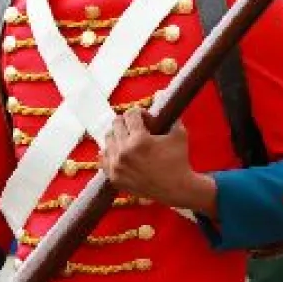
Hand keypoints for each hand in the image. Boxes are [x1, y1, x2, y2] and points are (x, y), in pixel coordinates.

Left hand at [101, 109, 216, 214]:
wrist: (176, 189)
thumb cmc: (179, 159)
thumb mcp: (179, 133)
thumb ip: (169, 112)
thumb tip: (159, 92)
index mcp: (139, 140)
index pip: (130, 114)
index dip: (140, 113)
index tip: (148, 120)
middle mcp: (124, 153)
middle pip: (116, 124)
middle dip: (128, 122)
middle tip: (138, 129)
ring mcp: (117, 166)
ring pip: (107, 139)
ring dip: (118, 136)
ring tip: (131, 140)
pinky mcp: (114, 177)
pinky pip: (102, 158)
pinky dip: (111, 152)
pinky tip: (122, 152)